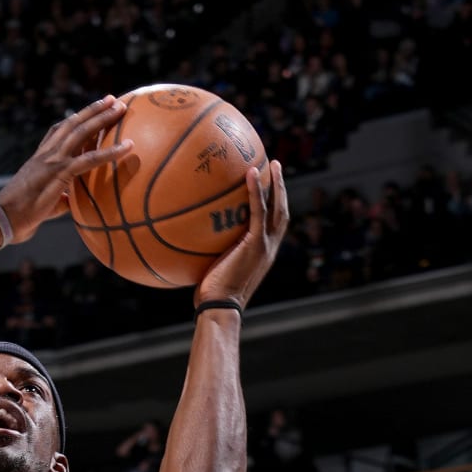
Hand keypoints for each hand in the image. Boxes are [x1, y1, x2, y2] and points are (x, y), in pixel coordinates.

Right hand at [0, 99, 132, 242]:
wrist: (2, 219)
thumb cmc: (18, 218)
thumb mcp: (42, 204)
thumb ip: (59, 199)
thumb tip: (70, 203)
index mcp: (39, 159)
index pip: (58, 131)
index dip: (74, 119)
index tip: (88, 111)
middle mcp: (46, 154)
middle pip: (72, 124)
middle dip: (93, 110)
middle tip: (111, 99)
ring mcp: (52, 161)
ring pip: (81, 132)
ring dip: (103, 118)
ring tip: (120, 108)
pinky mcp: (59, 173)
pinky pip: (90, 159)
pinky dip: (110, 152)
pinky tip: (128, 147)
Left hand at [194, 161, 288, 311]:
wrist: (219, 308)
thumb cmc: (210, 297)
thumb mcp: (213, 269)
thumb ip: (211, 252)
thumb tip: (189, 239)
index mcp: (263, 254)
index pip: (274, 225)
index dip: (276, 205)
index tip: (271, 187)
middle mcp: (269, 248)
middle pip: (282, 212)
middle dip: (282, 188)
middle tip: (276, 167)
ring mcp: (265, 246)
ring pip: (277, 208)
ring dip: (276, 184)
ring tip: (272, 163)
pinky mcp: (256, 245)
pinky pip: (258, 212)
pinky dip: (256, 191)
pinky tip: (250, 172)